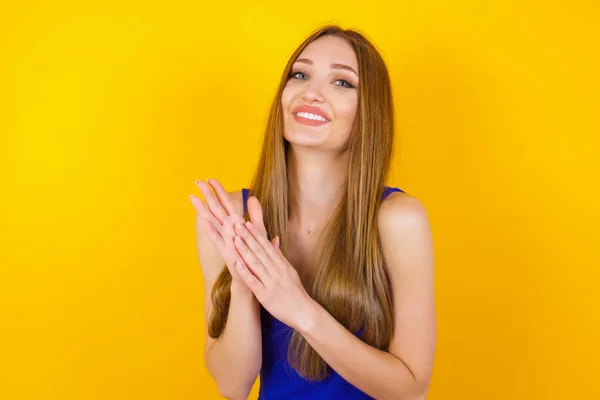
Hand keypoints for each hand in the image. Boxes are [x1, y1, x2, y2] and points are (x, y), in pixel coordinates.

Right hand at [189, 179, 277, 292]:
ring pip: (212, 220)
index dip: (219, 191)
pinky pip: (216, 238)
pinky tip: (203, 220)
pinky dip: (210, 229)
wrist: (252, 276)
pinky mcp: (226, 250)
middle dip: (206, 194)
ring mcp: (225, 239)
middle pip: (216, 208)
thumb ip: (256, 214)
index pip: (226, 204)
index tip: (210, 178)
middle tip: (196, 181)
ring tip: (193, 197)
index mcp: (235, 224)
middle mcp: (227, 230)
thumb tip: (254, 197)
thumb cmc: (254, 254)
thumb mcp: (258, 231)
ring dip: (202, 209)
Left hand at [232, 217, 317, 331]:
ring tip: (235, 240)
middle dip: (248, 238)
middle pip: (260, 251)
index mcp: (281, 264)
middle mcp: (276, 271)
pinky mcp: (265, 295)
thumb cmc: (295, 292)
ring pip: (256, 264)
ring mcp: (271, 282)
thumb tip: (274, 239)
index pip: (267, 246)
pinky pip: (254, 282)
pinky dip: (245, 273)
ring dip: (245, 251)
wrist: (303, 312)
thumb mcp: (289, 271)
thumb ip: (279, 256)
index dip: (256, 234)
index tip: (247, 223)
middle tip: (237, 225)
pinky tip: (236, 264)